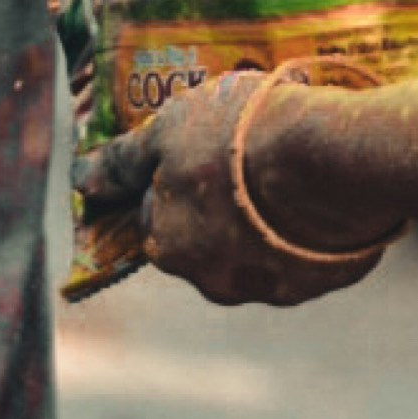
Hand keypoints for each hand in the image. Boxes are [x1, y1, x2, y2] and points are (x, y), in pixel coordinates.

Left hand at [77, 72, 394, 306]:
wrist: (335, 162)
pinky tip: (319, 190)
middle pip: (205, 239)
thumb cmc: (240, 137)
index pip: (157, 215)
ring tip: (290, 169)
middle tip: (245, 155)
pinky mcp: (320, 281)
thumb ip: (125, 161)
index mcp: (169, 247)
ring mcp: (271, 288)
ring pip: (255, 249)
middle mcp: (214, 280)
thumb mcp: (171, 130)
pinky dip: (304, 229)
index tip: (200, 150)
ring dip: (263, 219)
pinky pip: (303, 253)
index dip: (175, 179)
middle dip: (218, 204)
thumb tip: (82, 180)